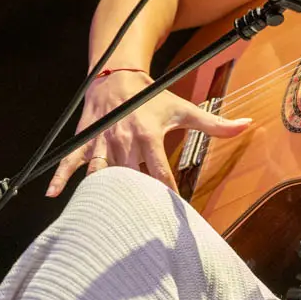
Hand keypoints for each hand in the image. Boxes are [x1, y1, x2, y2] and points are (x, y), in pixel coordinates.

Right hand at [46, 69, 251, 196]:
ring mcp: (102, 140)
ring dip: (102, 192)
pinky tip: (53, 195)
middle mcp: (124, 139)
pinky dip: (60, 176)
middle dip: (134, 197)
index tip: (174, 213)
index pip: (160, 171)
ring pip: (101, 172)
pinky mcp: (85, 140)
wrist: (119, 77)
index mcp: (149, 134)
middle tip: (139, 222)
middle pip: (129, 176)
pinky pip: (70, 160)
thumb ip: (215, 124)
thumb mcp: (185, 109)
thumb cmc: (154, 98)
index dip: (167, 192)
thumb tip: (247, 126)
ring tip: (106, 216)